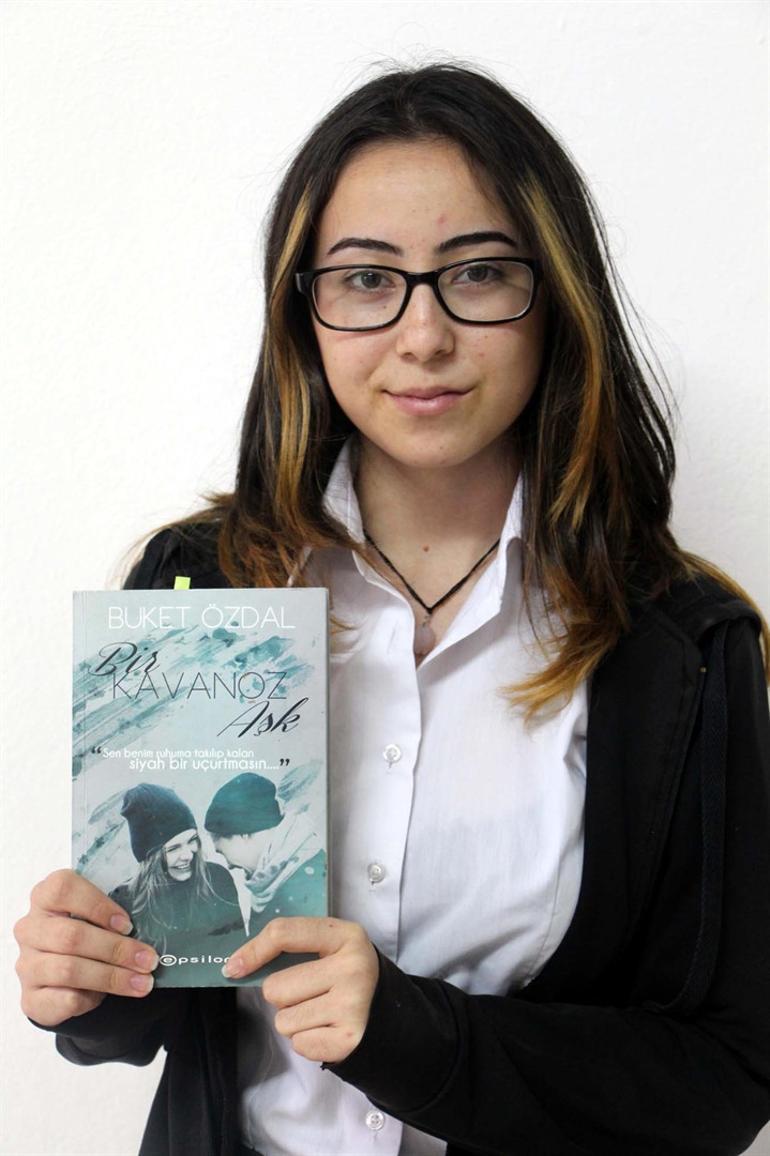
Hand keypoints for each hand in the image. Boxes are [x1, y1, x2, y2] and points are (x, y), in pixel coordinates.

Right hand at [14, 868, 158, 1026]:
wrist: (63, 977)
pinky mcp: (31, 998)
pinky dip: (90, 999)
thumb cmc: (86, 934)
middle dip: (116, 949)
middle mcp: (30, 929)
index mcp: (45, 897)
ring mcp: (27, 964)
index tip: (127, 924)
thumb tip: (150, 924)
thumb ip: (112, 915)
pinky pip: (63, 999)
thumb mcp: (97, 916)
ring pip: (68, 970)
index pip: (63, 889)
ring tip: (142, 982)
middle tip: (148, 960)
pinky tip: (108, 997)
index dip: (97, 905)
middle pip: (71, 936)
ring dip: (112, 977)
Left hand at [223, 916, 378, 1063]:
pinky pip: (298, 1043)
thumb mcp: (327, 946)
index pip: (284, 933)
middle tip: (308, 992)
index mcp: (345, 936)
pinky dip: (306, 1039)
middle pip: (276, 987)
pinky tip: (326, 1028)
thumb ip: (289, 946)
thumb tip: (235, 966)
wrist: (384, 1011)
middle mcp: (352, 968)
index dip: (253, 951)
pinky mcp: (348, 1040)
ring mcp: (352, 1005)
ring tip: (318, 1011)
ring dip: (293, 1019)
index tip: (233, 967)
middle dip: (282, 995)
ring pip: (283, 1020)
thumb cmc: (342, 974)